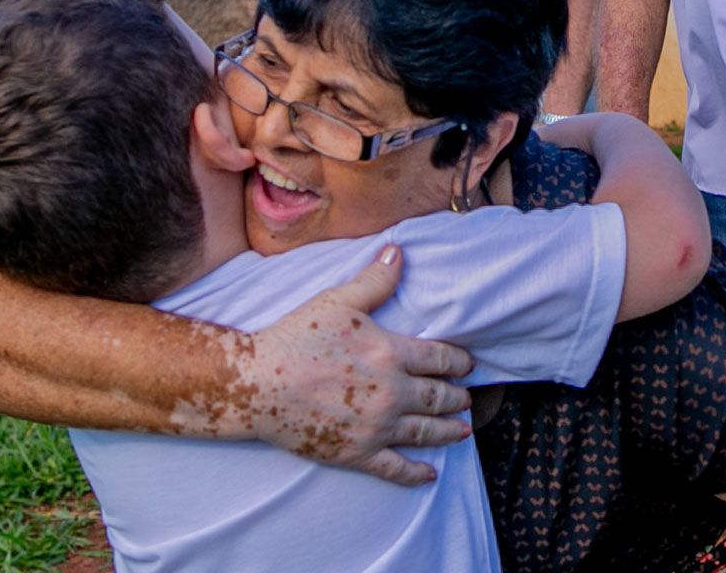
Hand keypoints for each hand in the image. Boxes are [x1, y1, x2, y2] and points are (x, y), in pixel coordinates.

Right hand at [248, 246, 473, 485]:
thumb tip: (399, 250)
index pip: (439, 358)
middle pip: (438, 397)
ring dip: (449, 431)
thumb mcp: (338, 300)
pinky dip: (416, 473)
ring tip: (463, 430)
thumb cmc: (296, 339)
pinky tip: (430, 473)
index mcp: (390, 353)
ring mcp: (376, 427)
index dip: (459, 362)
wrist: (257, 384)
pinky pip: (395, 468)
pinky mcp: (356, 453)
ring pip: (425, 432)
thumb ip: (375, 280)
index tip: (468, 365)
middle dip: (457, 398)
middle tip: (468, 399)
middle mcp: (391, 393)